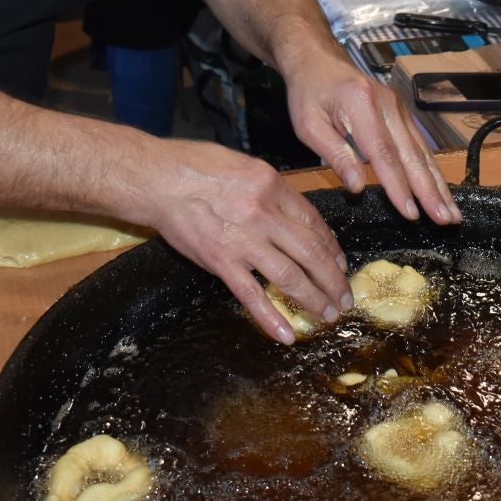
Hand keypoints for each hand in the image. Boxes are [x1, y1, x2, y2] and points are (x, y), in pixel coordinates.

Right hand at [142, 139, 351, 344]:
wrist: (156, 179)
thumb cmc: (194, 164)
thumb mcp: (244, 165)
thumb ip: (270, 190)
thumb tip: (291, 212)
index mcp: (272, 187)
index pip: (313, 222)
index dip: (332, 247)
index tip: (339, 262)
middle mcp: (264, 214)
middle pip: (311, 253)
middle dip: (333, 279)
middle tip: (344, 297)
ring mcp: (243, 241)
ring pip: (290, 277)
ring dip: (314, 300)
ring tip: (327, 315)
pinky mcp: (220, 262)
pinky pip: (251, 295)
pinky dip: (270, 318)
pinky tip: (285, 336)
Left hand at [282, 51, 459, 229]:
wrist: (318, 59)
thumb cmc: (309, 93)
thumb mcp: (308, 125)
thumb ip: (335, 154)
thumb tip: (358, 187)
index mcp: (361, 105)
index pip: (384, 153)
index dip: (399, 185)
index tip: (411, 213)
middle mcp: (387, 104)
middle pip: (412, 154)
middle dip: (430, 191)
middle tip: (445, 219)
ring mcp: (399, 107)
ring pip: (422, 151)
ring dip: (438, 184)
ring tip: (451, 212)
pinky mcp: (402, 113)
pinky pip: (419, 145)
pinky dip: (432, 170)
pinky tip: (441, 190)